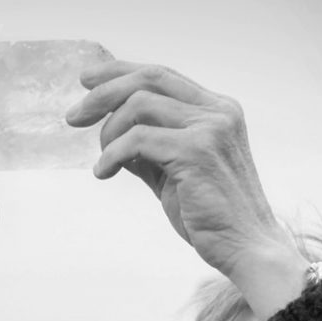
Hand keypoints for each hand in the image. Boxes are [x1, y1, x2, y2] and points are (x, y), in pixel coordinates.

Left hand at [66, 61, 306, 311]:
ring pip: (139, 105)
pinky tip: (103, 173)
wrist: (247, 248)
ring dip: (108, 132)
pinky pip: (137, 140)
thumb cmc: (212, 215)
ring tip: (102, 161)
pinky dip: (111, 155)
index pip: (161, 75)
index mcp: (217, 109)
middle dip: (103, 92)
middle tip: (73, 116)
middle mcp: (218, 111)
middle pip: (148, 79)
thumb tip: (110, 131)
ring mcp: (210, 129)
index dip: (119, 72)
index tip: (87, 81)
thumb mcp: (177, 171)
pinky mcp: (197, 152)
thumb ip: (151, 147)